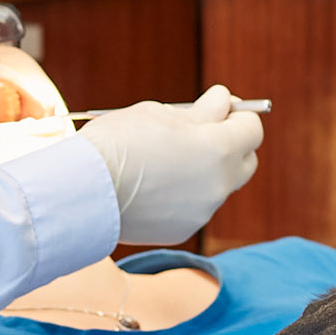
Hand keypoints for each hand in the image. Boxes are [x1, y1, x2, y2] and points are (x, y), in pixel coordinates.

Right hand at [80, 84, 262, 244]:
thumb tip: (223, 104)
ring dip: (204, 171)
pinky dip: (183, 195)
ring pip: (217, 186)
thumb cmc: (118, 142)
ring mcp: (202, 211)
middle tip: (200, 132)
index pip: (252, 129)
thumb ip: (201, 112)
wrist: (83, 191)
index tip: (215, 107)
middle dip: (230, 145)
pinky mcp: (182, 230)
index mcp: (218, 149)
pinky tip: (153, 186)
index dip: (236, 114)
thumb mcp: (160, 114)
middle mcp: (219, 184)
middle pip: (245, 161)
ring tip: (164, 161)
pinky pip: (195, 207)